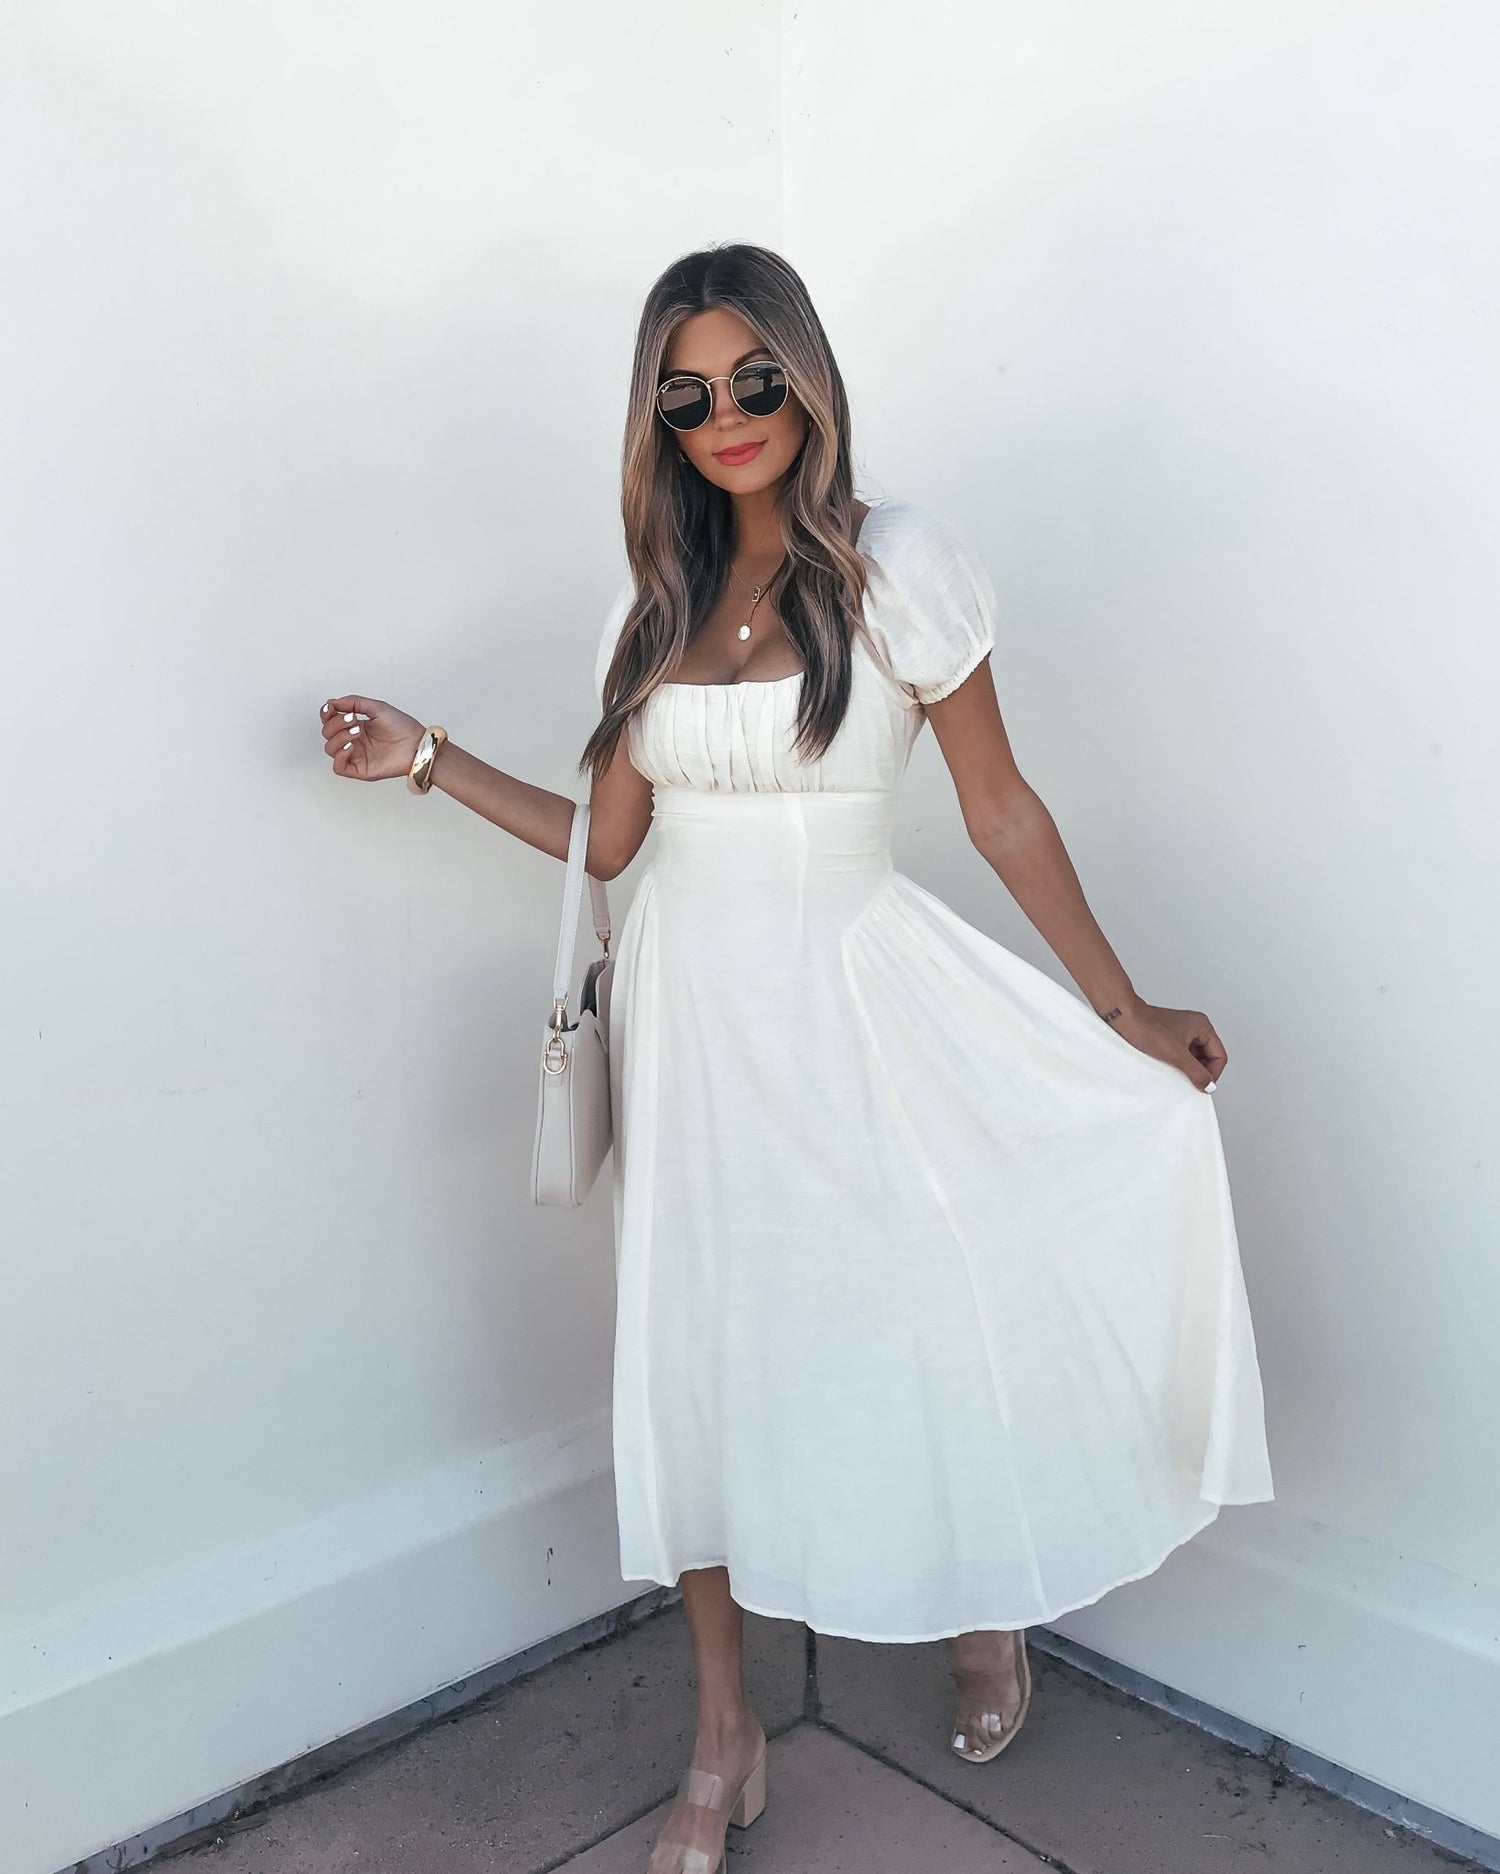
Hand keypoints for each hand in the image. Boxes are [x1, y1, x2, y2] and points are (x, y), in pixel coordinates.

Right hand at [319, 694, 424, 781]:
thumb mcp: (376, 707)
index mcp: (356, 726)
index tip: (331, 707)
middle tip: (353, 719)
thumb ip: (353, 702)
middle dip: (336, 724)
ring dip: (339, 737)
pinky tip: (351, 746)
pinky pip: (338, 767)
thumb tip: (332, 702)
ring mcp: (356, 755)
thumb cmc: (402, 727)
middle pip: (328, 733)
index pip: (330, 721)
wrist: (416, 744)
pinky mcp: (360, 769)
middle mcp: (354, 741)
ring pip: (330, 749)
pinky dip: (340, 755)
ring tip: (357, 731)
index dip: (326, 713)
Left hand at [1105, 998, 1225, 1091]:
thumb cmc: (1147, 1028)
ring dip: (1189, 1068)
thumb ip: (1196, 1072)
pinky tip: (1170, 1070)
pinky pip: (1182, 1054)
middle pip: (1209, 1056)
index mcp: (1202, 1026)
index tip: (1202, 1085)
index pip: (1219, 1055)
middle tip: (1191, 1082)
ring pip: (1195, 1056)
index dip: (1213, 1072)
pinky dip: (1179, 1063)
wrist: (1124, 1019)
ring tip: (1178, 1075)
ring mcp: (1182, 1031)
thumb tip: (1208, 1085)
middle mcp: (1195, 1027)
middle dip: (1201, 1071)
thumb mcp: (1176, 1055)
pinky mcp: (1170, 1037)